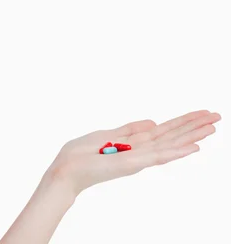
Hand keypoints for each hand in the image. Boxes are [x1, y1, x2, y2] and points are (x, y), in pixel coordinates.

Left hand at [42, 109, 221, 195]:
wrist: (67, 170)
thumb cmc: (83, 154)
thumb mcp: (108, 134)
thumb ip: (131, 129)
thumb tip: (153, 121)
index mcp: (134, 142)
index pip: (164, 130)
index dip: (183, 121)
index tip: (202, 112)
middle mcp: (140, 150)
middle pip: (172, 135)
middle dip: (194, 125)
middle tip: (217, 116)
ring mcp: (138, 158)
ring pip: (170, 143)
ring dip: (192, 135)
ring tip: (213, 126)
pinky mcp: (131, 163)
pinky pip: (157, 156)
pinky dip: (176, 152)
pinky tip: (193, 146)